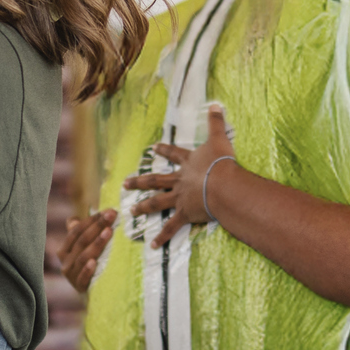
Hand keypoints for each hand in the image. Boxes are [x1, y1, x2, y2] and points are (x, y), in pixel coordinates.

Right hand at [56, 209, 115, 293]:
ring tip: (109, 232)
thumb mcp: (84, 249)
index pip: (76, 230)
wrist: (95, 294)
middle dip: (98, 226)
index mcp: (64, 249)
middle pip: (81, 240)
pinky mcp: (79, 288)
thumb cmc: (90, 266)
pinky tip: (94, 262)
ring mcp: (71, 275)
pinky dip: (87, 270)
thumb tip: (73, 219)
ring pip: (83, 256)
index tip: (108, 211)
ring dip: (97, 243)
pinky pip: (82, 278)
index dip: (91, 220)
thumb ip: (79, 233)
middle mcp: (65, 261)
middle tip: (112, 215)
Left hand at [125, 103, 236, 248]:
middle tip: (126, 183)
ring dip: (144, 207)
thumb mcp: (219, 138)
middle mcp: (180, 180)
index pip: (173, 154)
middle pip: (156, 180)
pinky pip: (171, 227)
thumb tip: (216, 104)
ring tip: (132, 212)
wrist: (222, 184)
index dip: (164, 150)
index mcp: (188, 163)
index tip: (153, 148)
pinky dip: (162, 237)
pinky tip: (152, 245)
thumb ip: (217, 122)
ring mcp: (180, 197)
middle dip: (141, 181)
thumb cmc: (221, 163)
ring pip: (157, 202)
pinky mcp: (185, 213)